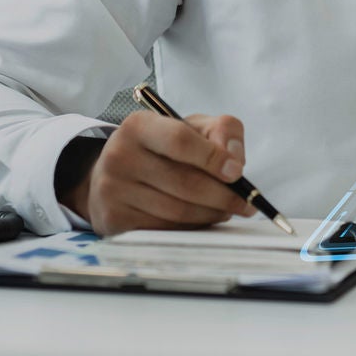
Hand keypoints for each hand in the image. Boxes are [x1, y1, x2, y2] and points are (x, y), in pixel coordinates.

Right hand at [64, 110, 253, 233]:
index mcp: (138, 126)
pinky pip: (164, 229)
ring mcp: (113, 190)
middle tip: (245, 203)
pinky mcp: (113, 218)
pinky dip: (192, 227)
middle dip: (223, 196)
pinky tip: (202, 220)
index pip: (181, 141)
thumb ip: (221, 131)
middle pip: (184, 183)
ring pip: (178, 211)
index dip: (214, 158)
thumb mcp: (189, 127)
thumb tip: (235, 160)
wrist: (110, 173)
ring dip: (211, 214)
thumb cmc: (159, 149)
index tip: (237, 172)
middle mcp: (120, 156)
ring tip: (226, 210)